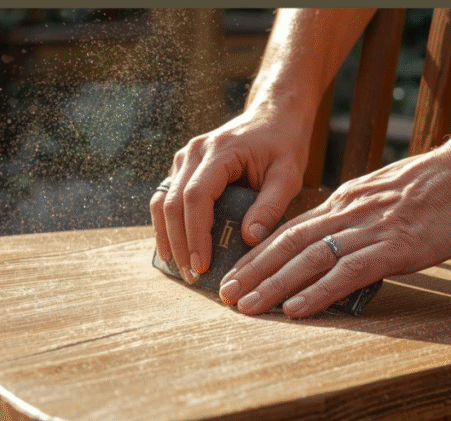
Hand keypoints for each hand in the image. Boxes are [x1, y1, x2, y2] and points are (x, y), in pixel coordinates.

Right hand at [149, 105, 310, 284]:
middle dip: (179, 242)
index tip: (202, 264)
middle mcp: (195, 151)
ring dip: (167, 236)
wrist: (274, 114)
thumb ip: (271, 206)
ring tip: (180, 267)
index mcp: (220, 151)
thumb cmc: (284, 143)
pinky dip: (168, 224)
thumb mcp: (288, 175)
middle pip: (173, 201)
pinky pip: (167, 197)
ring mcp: (185, 157)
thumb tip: (249, 238)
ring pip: (162, 200)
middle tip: (191, 275)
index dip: (195, 233)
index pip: (196, 196)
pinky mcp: (184, 167)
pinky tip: (175, 248)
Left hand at [216, 146, 450, 317]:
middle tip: (225, 296)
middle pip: (288, 244)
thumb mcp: (388, 197)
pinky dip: (318, 292)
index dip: (260, 255)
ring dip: (273, 285)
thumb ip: (361, 217)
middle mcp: (349, 213)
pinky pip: (347, 272)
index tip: (236, 275)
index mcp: (346, 201)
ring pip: (308, 259)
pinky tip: (295, 309)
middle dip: (253, 272)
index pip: (292, 230)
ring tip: (245, 307)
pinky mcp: (396, 247)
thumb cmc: (441, 186)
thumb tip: (341, 243)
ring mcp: (371, 230)